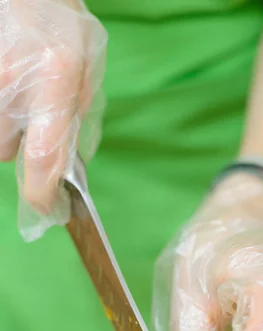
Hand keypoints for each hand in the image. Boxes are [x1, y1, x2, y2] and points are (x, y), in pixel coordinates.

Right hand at [0, 0, 106, 238]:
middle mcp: (11, 84)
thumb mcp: (86, 56)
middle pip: (5, 151)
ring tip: (12, 88)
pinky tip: (3, 82)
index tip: (49, 210)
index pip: (44, 159)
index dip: (43, 196)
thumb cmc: (56, 13)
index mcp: (56, 78)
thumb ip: (82, 108)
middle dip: (17, 144)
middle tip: (27, 113)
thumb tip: (73, 158)